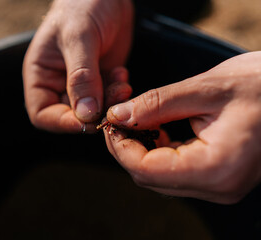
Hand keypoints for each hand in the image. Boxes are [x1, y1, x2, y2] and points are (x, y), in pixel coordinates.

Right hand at [23, 0, 133, 132]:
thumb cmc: (82, 6)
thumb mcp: (79, 38)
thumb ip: (81, 77)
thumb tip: (86, 114)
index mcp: (41, 76)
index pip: (42, 114)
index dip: (62, 122)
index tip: (88, 120)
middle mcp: (58, 84)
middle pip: (71, 117)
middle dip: (94, 112)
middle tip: (114, 96)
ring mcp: (81, 85)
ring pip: (94, 111)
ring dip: (110, 102)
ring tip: (121, 81)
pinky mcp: (101, 81)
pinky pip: (109, 99)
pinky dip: (118, 93)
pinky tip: (122, 74)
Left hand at [104, 52, 260, 203]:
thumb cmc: (260, 85)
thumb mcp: (204, 89)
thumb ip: (155, 104)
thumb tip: (117, 115)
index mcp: (216, 168)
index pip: (145, 170)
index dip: (119, 146)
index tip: (110, 121)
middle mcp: (218, 187)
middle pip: (148, 177)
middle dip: (126, 147)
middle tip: (118, 117)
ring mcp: (219, 185)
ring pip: (158, 176)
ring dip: (140, 149)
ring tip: (136, 119)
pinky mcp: (218, 177)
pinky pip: (175, 171)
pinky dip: (158, 151)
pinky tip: (157, 128)